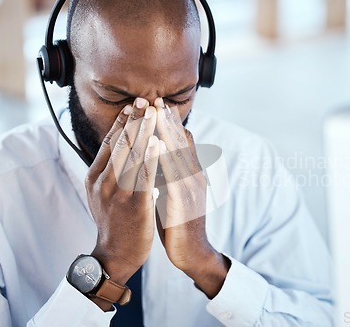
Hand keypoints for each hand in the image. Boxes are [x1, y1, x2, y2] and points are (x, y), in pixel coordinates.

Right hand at [85, 98, 158, 286]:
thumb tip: (119, 145)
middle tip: (144, 99)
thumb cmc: (114, 220)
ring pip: (130, 157)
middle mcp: (102, 182)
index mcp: (95, 177)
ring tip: (152, 113)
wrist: (116, 254)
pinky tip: (157, 143)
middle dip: (133, 120)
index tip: (133, 104)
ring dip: (142, 132)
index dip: (122, 122)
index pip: (110, 143)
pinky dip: (150, 158)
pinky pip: (143, 177)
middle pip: (119, 145)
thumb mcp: (105, 192)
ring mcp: (117, 193)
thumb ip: (111, 169)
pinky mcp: (133, 205)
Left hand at [153, 98, 229, 297]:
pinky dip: (167, 158)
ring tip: (156, 113)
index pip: (182, 142)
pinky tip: (157, 146)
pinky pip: (175, 175)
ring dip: (167, 131)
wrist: (191, 252)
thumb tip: (156, 155)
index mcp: (190, 173)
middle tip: (155, 99)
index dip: (170, 123)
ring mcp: (191, 187)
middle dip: (167, 120)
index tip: (157, 104)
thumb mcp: (173, 192)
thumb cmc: (177, 221)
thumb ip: (168, 174)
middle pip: (182, 142)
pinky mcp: (184, 201)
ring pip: (179, 154)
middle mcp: (194, 176)